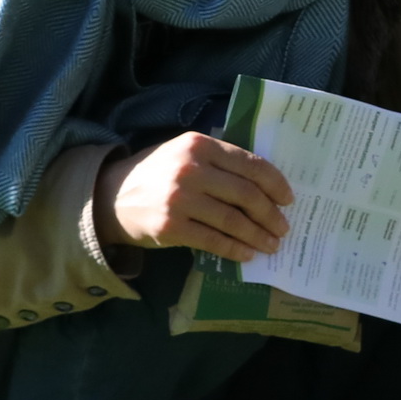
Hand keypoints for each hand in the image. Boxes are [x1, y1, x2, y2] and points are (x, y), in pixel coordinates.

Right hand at [102, 132, 292, 258]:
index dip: (275, 184)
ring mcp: (180, 199)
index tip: (288, 199)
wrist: (112, 196)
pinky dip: (235, 249)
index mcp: (199, 145)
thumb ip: (218, 160)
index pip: (250, 164)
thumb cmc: (157, 174)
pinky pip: (214, 240)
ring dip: (258, 235)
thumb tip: (265, 184)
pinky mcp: (171, 227)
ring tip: (272, 244)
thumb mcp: (184, 152)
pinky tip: (247, 254)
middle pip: (246, 194)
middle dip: (270, 214)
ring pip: (233, 220)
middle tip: (283, 227)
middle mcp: (191, 169)